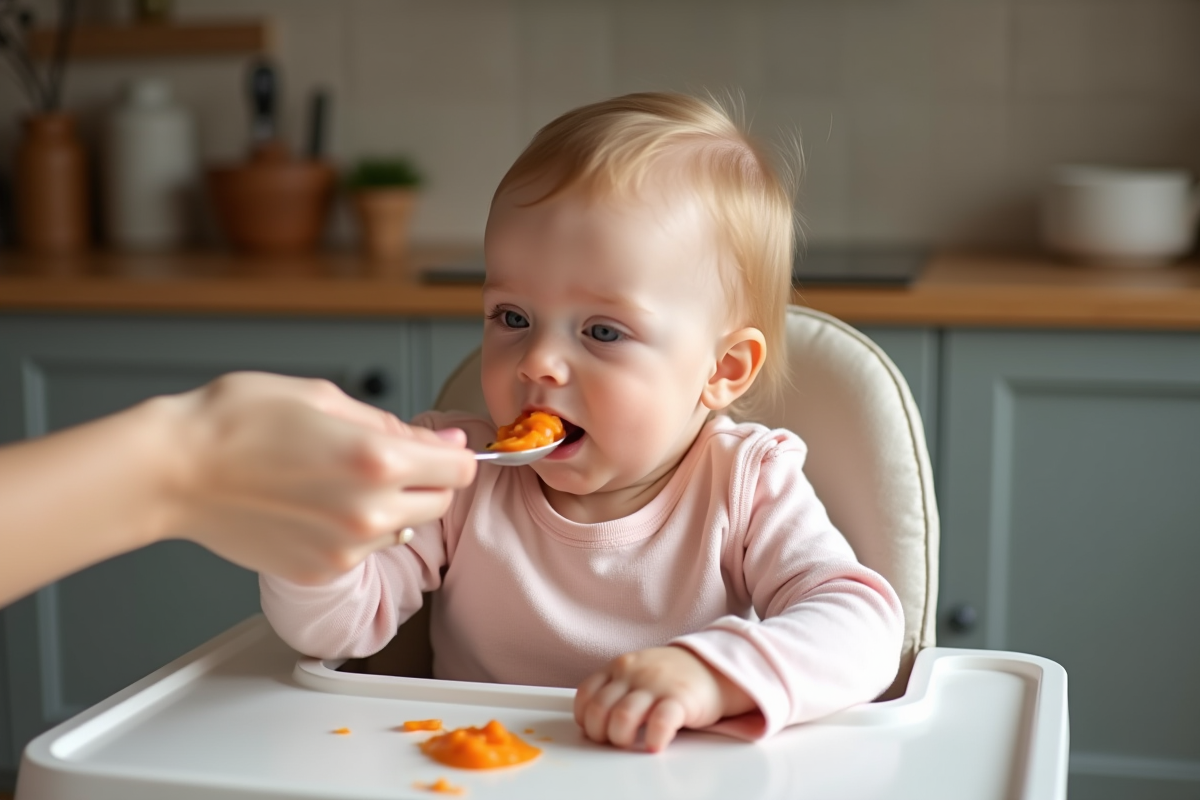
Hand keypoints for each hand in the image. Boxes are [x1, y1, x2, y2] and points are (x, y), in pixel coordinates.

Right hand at [161, 372, 475, 582]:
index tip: (438, 449)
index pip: (461, 469)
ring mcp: (346, 547)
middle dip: (426, 481)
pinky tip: (317, 507)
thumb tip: (443, 441)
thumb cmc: (235, 422)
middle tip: (385, 462)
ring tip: (339, 483)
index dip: (452, 454)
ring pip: (404, 530)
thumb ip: (391, 424)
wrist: (175, 471)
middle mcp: (370, 510)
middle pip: (440, 503)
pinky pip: (364, 552)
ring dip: (391, 509)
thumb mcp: (323, 397)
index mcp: (378, 459)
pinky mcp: (321, 570)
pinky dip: (355, 533)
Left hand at [574, 645, 755, 751]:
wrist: (714, 667)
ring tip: (633, 744)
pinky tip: (655, 745)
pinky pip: (660, 722)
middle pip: (599, 710)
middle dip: (601, 734)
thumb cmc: (671, 677)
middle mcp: (633, 673)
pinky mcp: (680, 698)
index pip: (586, 694)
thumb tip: (593, 720)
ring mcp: (656, 684)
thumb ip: (615, 688)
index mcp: (619, 667)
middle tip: (614, 741)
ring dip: (621, 738)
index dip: (585, 718)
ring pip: (623, 716)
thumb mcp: (637, 672)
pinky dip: (654, 739)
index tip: (594, 730)